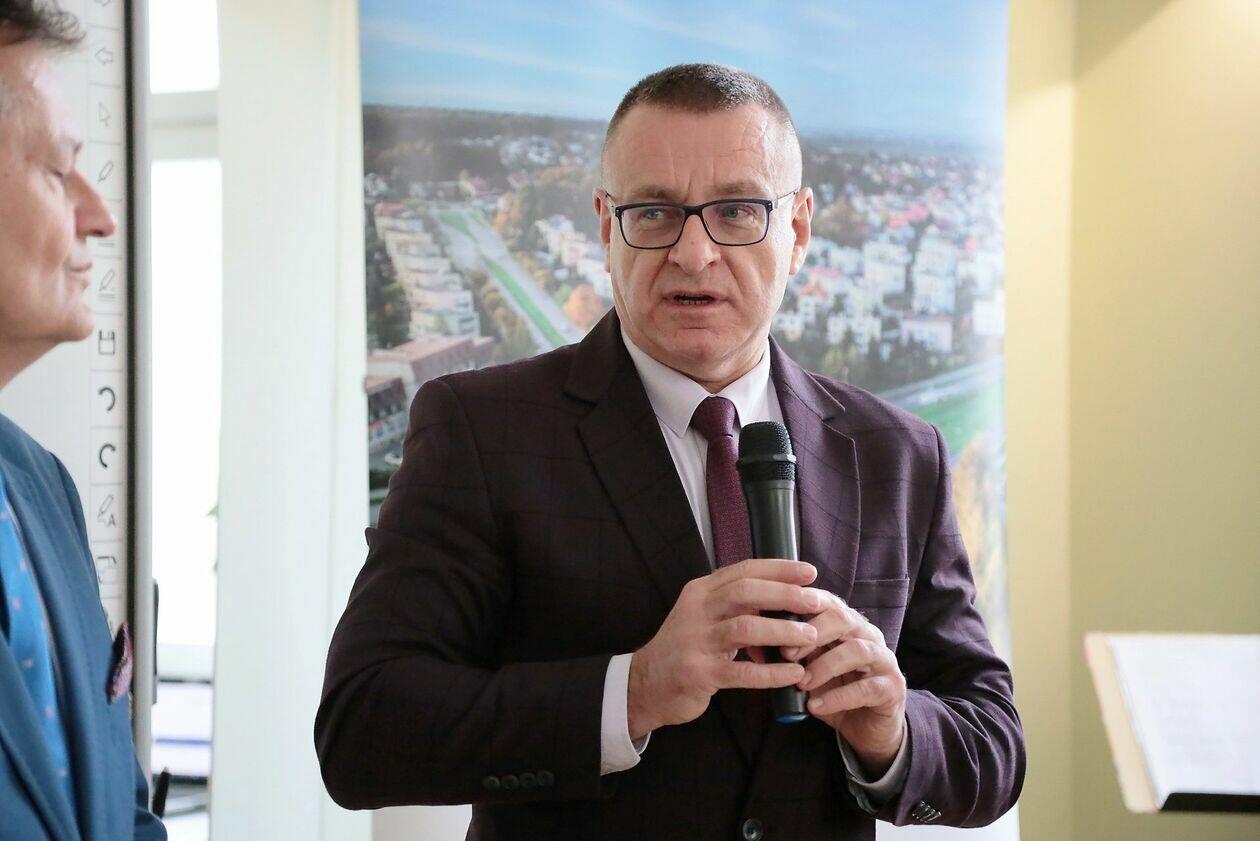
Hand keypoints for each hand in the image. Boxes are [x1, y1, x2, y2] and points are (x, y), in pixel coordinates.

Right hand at [627, 559, 821, 739]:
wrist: (645, 684)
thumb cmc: (686, 647)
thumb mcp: (704, 616)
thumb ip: (735, 604)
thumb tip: (784, 594)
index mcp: (700, 591)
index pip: (743, 571)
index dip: (778, 569)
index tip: (809, 572)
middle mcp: (697, 611)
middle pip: (745, 593)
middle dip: (785, 595)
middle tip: (816, 601)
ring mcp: (695, 642)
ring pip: (744, 628)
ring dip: (782, 632)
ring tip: (810, 637)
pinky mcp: (698, 673)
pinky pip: (741, 671)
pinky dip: (771, 673)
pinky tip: (793, 674)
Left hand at [784, 591, 906, 776]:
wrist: (866, 727)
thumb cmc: (832, 690)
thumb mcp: (806, 670)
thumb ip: (786, 655)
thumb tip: (752, 642)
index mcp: (846, 624)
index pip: (825, 601)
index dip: (800, 607)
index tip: (772, 619)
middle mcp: (867, 635)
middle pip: (844, 618)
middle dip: (812, 632)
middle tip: (786, 653)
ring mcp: (884, 660)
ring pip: (857, 651)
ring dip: (825, 665)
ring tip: (801, 683)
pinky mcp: (892, 688)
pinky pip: (867, 688)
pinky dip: (838, 697)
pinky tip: (815, 706)